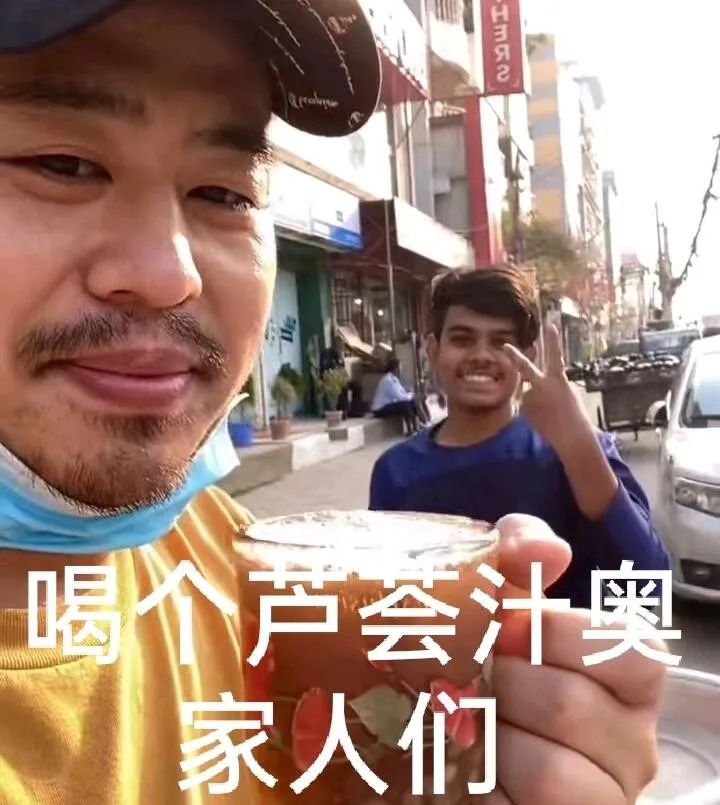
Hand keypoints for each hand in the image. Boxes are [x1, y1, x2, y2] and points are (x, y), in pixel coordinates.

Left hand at [489, 514, 665, 803]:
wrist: (427, 730)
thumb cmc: (481, 657)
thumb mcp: (494, 593)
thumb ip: (518, 551)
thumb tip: (547, 548)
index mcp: (624, 679)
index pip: (636, 652)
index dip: (562, 634)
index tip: (507, 627)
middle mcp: (628, 744)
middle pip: (572, 706)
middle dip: (500, 682)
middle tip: (466, 674)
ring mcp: (598, 798)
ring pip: (552, 773)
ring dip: (485, 737)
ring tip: (460, 721)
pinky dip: (480, 784)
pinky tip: (461, 762)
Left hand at [504, 324, 591, 454]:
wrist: (571, 436)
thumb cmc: (574, 416)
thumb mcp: (566, 394)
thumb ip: (550, 386)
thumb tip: (533, 387)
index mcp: (559, 379)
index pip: (556, 356)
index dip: (553, 341)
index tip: (550, 326)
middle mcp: (542, 385)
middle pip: (525, 367)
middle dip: (514, 356)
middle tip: (505, 346)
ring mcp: (530, 397)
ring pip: (528, 395)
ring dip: (536, 403)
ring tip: (550, 414)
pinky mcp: (524, 409)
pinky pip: (526, 407)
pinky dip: (533, 412)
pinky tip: (543, 420)